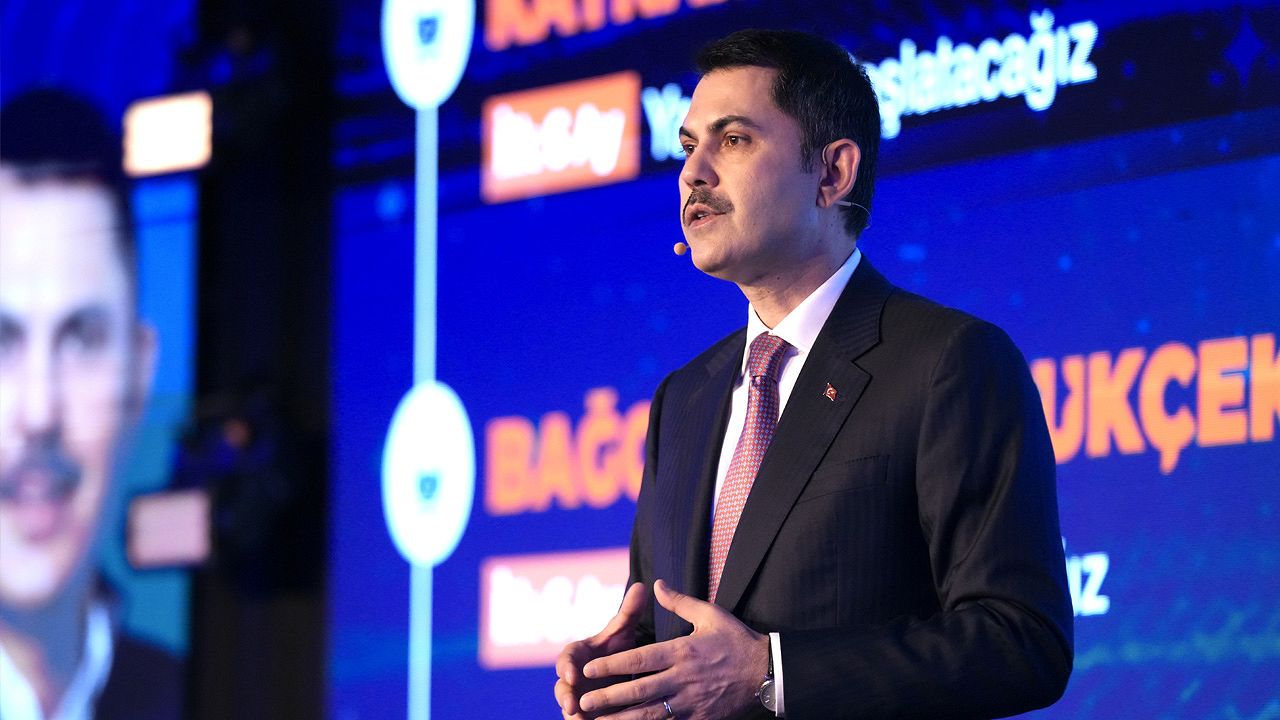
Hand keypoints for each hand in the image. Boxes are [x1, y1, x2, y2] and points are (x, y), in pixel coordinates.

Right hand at [555, 582, 650, 718]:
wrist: (618, 678)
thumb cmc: (617, 653)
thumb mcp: (623, 634)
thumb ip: (629, 613)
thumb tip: (642, 585)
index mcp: (576, 656)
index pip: (565, 659)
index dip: (566, 667)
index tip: (572, 675)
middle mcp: (571, 678)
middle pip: (561, 687)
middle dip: (565, 695)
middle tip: (570, 705)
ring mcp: (575, 698)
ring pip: (568, 707)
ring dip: (572, 713)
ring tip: (577, 718)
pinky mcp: (583, 715)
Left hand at [577, 579, 769, 719]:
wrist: (768, 672)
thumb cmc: (737, 640)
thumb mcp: (710, 614)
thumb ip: (680, 601)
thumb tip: (656, 584)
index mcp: (682, 651)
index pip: (639, 659)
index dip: (612, 664)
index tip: (590, 668)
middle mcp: (683, 678)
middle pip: (639, 690)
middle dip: (609, 697)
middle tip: (583, 701)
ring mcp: (691, 702)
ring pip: (650, 713)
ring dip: (622, 719)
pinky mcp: (700, 718)